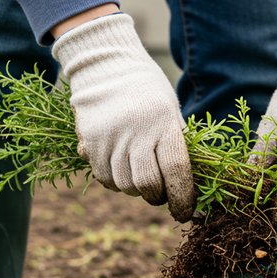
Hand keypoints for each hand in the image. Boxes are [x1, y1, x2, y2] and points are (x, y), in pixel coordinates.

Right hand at [51, 13, 194, 221]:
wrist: (105, 65)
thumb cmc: (147, 91)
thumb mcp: (171, 111)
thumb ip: (176, 144)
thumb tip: (187, 185)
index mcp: (163, 123)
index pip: (176, 170)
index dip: (182, 197)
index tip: (185, 212)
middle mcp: (136, 132)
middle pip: (147, 184)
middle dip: (157, 196)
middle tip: (161, 192)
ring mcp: (109, 138)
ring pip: (124, 185)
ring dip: (136, 189)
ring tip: (140, 175)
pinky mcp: (89, 143)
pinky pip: (104, 178)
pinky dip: (115, 181)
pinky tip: (120, 167)